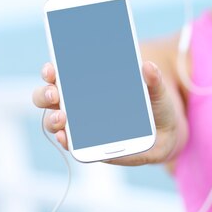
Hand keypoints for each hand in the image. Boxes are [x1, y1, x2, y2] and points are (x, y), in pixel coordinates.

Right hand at [32, 61, 185, 164]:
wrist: (165, 133)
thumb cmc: (154, 105)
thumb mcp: (157, 91)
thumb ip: (153, 80)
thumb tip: (148, 66)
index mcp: (90, 83)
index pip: (63, 74)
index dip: (52, 71)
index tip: (51, 68)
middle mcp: (79, 104)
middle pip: (50, 97)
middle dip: (46, 94)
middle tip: (54, 93)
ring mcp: (82, 126)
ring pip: (56, 121)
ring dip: (53, 119)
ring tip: (61, 118)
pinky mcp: (90, 145)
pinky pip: (72, 145)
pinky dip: (67, 142)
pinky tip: (66, 139)